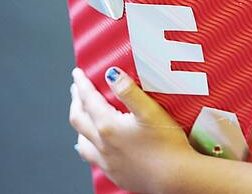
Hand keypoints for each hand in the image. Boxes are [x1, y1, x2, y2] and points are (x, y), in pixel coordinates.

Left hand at [69, 67, 193, 192]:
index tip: (77, 74)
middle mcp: (102, 145)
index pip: (89, 100)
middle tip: (76, 90)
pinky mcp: (115, 173)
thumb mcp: (150, 111)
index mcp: (109, 126)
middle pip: (79, 120)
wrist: (175, 178)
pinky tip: (96, 146)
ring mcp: (107, 161)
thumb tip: (111, 74)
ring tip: (83, 116)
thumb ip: (129, 91)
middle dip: (76, 102)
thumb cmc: (167, 144)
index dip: (81, 84)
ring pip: (82, 142)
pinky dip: (89, 146)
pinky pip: (93, 158)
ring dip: (80, 125)